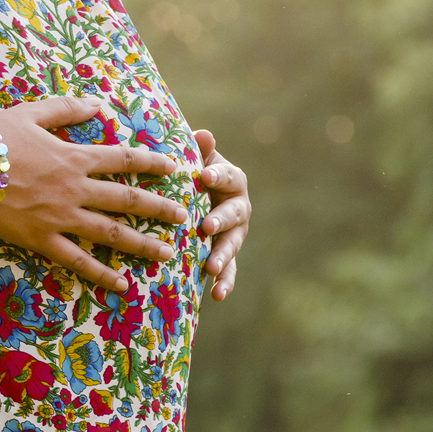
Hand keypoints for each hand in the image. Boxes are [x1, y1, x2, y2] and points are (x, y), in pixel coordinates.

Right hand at [0, 97, 187, 291]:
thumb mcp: (31, 113)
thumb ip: (67, 108)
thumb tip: (98, 103)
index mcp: (75, 157)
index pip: (124, 160)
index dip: (152, 163)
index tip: (173, 168)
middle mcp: (76, 189)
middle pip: (128, 200)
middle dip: (159, 209)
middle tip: (183, 217)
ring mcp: (61, 218)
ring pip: (111, 234)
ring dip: (143, 244)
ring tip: (167, 254)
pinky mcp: (42, 240)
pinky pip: (78, 261)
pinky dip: (102, 273)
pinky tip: (122, 285)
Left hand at [194, 129, 250, 300]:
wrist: (195, 196)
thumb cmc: (193, 173)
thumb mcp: (197, 159)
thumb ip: (201, 150)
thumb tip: (202, 135)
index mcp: (233, 180)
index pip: (228, 176)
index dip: (217, 176)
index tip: (203, 176)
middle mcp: (240, 207)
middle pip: (235, 214)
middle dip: (221, 220)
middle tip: (207, 227)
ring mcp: (235, 233)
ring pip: (232, 245)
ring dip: (223, 257)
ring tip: (212, 268)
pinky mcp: (227, 255)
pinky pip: (229, 271)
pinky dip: (225, 283)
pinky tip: (217, 296)